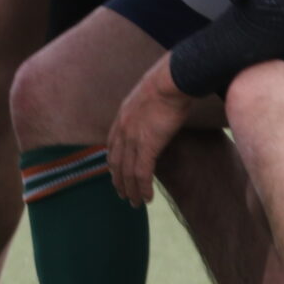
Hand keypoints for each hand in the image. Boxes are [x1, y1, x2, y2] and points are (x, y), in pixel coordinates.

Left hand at [106, 62, 194, 203]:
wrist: (171, 80)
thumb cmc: (167, 83)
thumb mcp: (148, 95)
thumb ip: (146, 109)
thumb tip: (156, 113)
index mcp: (121, 117)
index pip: (112, 146)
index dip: (113, 163)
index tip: (116, 174)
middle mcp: (122, 130)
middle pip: (116, 163)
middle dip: (119, 181)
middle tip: (123, 195)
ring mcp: (133, 138)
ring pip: (127, 172)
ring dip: (131, 190)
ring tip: (135, 203)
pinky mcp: (148, 145)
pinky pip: (142, 173)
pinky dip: (143, 188)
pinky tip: (147, 198)